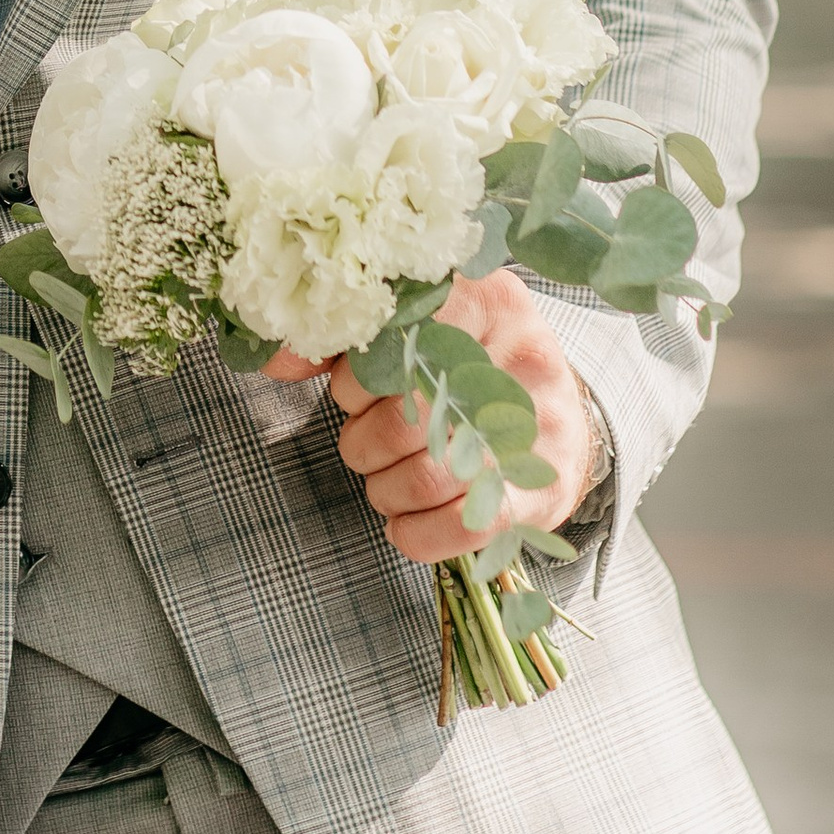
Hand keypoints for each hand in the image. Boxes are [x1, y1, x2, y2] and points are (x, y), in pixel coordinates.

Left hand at [263, 270, 596, 565]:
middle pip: (408, 411)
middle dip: (363, 440)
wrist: (555, 420)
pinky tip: (403, 524)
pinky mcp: (544, 490)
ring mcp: (540, 427)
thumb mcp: (417, 335)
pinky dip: (417, 534)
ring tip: (382, 483)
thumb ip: (348, 341)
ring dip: (385, 489)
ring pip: (431, 473)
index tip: (349, 393)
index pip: (403, 332)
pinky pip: (465, 526)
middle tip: (361, 444)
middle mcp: (522, 356)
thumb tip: (277, 359)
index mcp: (487, 299)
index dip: (357, 375)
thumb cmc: (468, 371)